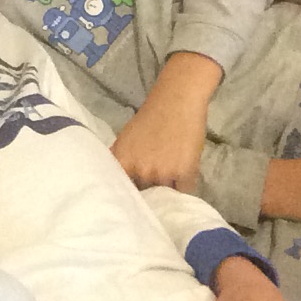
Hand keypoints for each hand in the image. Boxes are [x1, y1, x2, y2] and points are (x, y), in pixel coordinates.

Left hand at [111, 51, 218, 191]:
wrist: (176, 100)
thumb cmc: (150, 117)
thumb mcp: (126, 139)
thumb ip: (122, 162)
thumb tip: (116, 184)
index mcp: (122, 162)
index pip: (121, 191)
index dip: (127, 198)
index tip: (132, 200)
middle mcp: (140, 170)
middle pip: (144, 195)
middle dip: (149, 193)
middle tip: (155, 186)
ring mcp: (162, 173)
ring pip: (165, 195)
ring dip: (168, 191)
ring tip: (170, 179)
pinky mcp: (184, 173)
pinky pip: (184, 191)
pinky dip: (185, 186)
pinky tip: (183, 176)